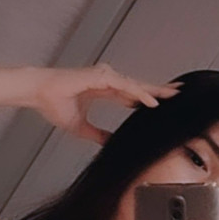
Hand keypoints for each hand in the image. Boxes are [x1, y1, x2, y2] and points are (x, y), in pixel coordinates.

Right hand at [30, 63, 180, 144]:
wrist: (38, 92)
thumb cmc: (53, 104)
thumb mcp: (80, 127)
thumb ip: (96, 134)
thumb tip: (109, 143)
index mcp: (103, 89)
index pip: (131, 93)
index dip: (146, 97)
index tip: (163, 102)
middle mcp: (106, 80)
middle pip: (138, 86)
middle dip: (159, 90)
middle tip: (179, 93)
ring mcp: (104, 76)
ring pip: (136, 84)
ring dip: (154, 91)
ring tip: (173, 96)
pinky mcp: (100, 77)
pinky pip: (125, 87)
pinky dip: (139, 94)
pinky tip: (152, 101)